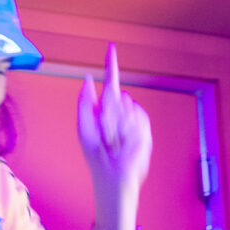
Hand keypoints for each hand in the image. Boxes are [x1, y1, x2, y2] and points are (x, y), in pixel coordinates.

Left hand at [77, 43, 152, 194]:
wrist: (117, 181)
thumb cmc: (99, 161)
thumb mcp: (85, 131)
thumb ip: (85, 104)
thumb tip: (86, 80)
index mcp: (105, 112)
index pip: (109, 83)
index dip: (110, 65)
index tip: (111, 49)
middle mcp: (120, 113)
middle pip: (115, 97)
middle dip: (108, 115)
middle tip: (106, 137)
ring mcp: (133, 121)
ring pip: (127, 108)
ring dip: (117, 128)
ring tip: (116, 144)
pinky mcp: (144, 130)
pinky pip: (137, 121)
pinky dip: (130, 133)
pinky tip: (127, 145)